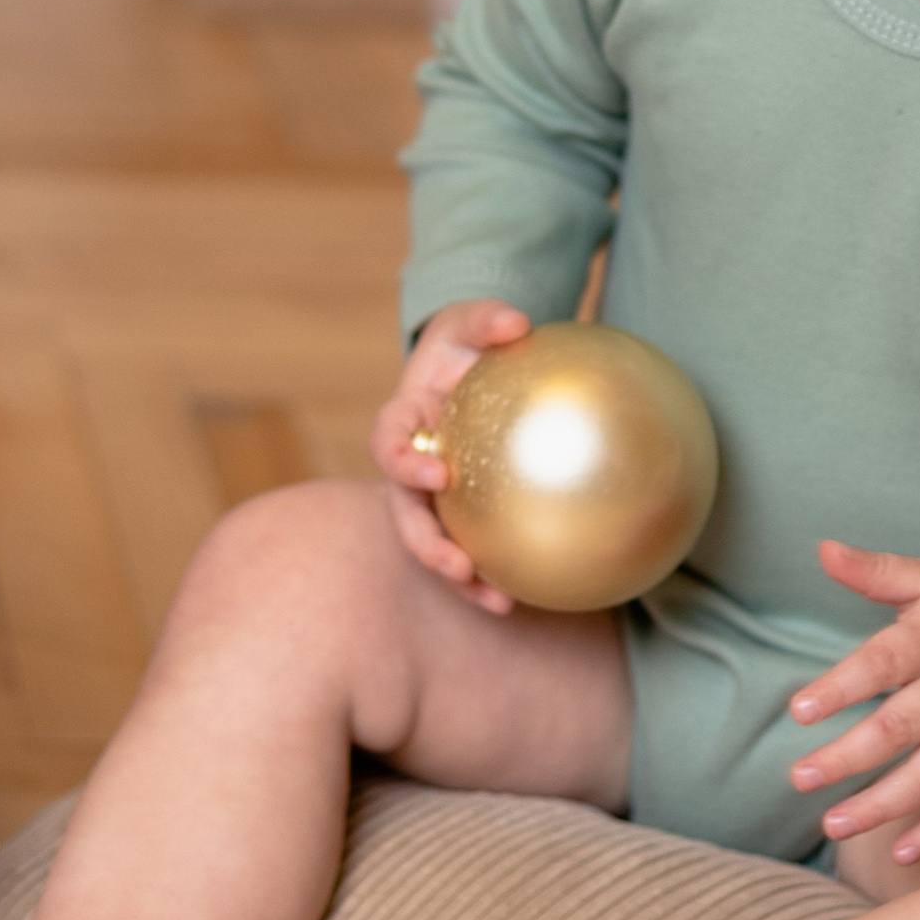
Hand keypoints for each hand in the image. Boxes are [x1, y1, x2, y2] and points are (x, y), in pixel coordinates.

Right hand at [370, 301, 530, 612]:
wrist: (472, 368)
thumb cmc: (467, 342)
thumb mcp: (472, 321)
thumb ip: (488, 318)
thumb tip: (517, 322)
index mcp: (404, 421)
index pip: (389, 443)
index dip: (402, 465)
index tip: (436, 475)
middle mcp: (411, 467)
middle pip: (405, 513)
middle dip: (426, 545)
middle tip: (457, 564)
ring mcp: (434, 497)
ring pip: (435, 543)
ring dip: (460, 578)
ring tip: (497, 601)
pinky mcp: (463, 513)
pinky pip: (476, 546)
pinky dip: (496, 572)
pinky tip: (531, 593)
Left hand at [786, 533, 919, 864]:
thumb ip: (875, 570)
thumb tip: (822, 549)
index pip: (882, 664)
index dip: (840, 688)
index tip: (797, 710)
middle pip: (901, 728)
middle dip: (849, 757)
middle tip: (799, 777)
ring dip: (883, 805)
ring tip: (833, 824)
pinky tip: (899, 855)